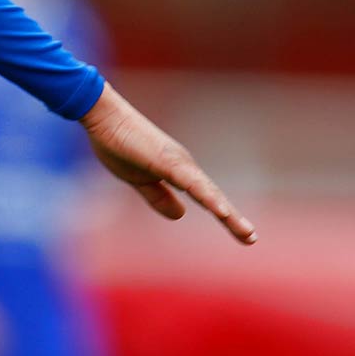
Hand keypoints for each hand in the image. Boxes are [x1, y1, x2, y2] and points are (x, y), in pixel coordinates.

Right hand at [80, 83, 257, 244]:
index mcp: (178, 172)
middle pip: (213, 197)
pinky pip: (192, 184)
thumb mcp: (138, 180)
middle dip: (233, 220)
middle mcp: (185, 167)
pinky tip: (222, 212)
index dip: (225, 216)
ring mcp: (178, 163)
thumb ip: (159, 197)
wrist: (103, 117)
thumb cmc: (117, 143)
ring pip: (207, 193)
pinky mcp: (168, 162)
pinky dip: (208, 198)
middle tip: (251, 239)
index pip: (206, 198)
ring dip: (227, 213)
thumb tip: (182, 215)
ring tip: (246, 233)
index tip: (244, 234)